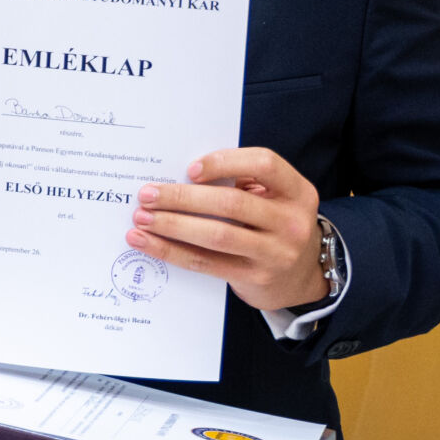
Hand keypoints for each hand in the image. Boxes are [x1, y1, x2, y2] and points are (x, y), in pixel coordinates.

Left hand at [129, 146, 327, 311]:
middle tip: (147, 194)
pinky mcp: (255, 277)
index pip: (264, 164)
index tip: (190, 169)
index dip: (225, 162)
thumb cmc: (273, 224)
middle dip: (182, 197)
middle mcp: (292, 222)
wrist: (299, 278)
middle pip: (232, 203)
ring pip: (217, 235)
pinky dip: (171, 250)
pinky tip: (146, 242)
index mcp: (297, 192)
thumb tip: (178, 175)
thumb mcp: (272, 199)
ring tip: (141, 218)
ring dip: (172, 225)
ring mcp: (277, 253)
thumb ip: (240, 182)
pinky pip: (206, 262)